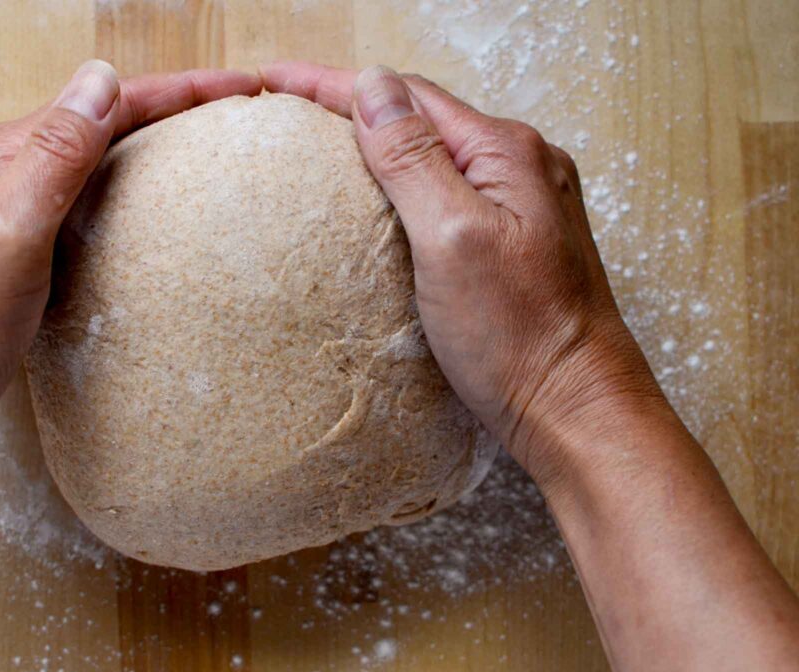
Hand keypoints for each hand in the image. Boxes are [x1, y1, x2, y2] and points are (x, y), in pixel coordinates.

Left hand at [0, 61, 261, 671]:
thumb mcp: (8, 233)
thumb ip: (54, 155)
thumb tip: (102, 77)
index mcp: (2, 156)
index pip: (108, 105)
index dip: (183, 92)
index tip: (246, 88)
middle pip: (101, 124)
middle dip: (171, 112)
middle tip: (234, 117)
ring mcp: (1, 209)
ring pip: (89, 162)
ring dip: (146, 149)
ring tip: (202, 154)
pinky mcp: (9, 249)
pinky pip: (75, 201)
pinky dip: (119, 193)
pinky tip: (141, 216)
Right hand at [260, 62, 663, 489]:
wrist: (578, 410)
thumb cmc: (521, 336)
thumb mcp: (453, 238)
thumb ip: (413, 158)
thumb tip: (373, 86)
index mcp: (507, 154)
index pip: (406, 96)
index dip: (334, 85)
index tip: (274, 81)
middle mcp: (522, 168)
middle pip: (423, 119)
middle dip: (356, 108)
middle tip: (290, 110)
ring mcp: (523, 206)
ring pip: (436, 156)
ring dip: (381, 146)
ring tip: (325, 149)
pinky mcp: (515, 243)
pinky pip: (451, 193)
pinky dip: (407, 186)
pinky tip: (381, 203)